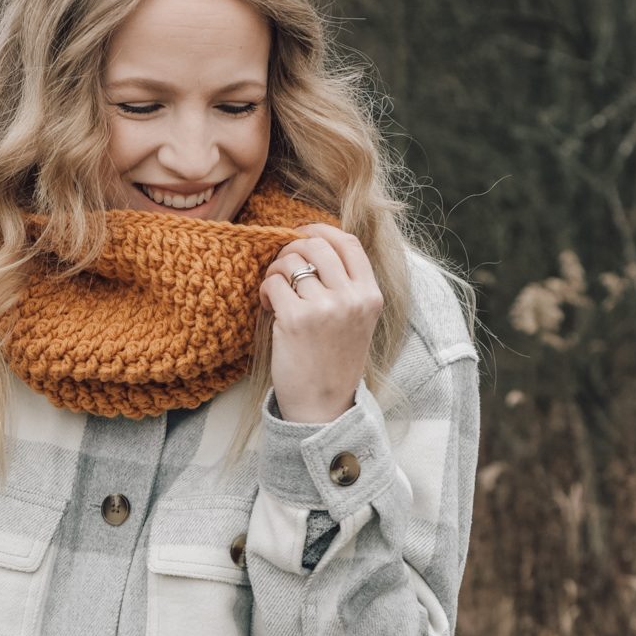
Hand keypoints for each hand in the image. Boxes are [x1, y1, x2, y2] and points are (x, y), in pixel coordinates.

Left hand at [259, 222, 383, 423]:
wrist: (323, 406)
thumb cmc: (333, 363)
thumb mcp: (356, 321)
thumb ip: (345, 286)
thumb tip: (313, 246)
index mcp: (370, 295)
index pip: (348, 242)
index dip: (320, 229)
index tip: (301, 233)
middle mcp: (352, 298)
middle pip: (315, 244)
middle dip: (290, 249)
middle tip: (281, 268)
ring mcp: (325, 308)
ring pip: (291, 260)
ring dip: (275, 270)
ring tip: (274, 291)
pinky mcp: (296, 319)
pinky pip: (273, 283)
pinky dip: (265, 289)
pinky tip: (268, 306)